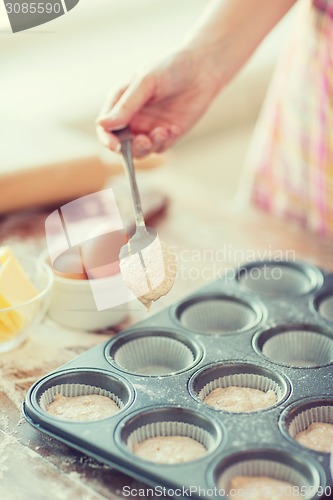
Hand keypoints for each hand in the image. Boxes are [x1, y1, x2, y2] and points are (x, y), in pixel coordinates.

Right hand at [96, 48, 221, 157]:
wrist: (202, 70)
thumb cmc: (170, 69)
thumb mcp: (145, 83)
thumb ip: (126, 106)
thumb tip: (102, 124)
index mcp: (120, 104)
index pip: (105, 128)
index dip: (107, 139)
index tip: (116, 146)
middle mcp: (132, 119)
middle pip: (121, 145)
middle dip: (130, 148)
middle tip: (144, 140)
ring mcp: (149, 128)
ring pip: (140, 151)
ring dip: (147, 147)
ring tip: (162, 132)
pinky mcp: (167, 135)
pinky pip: (160, 148)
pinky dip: (164, 142)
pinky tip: (174, 128)